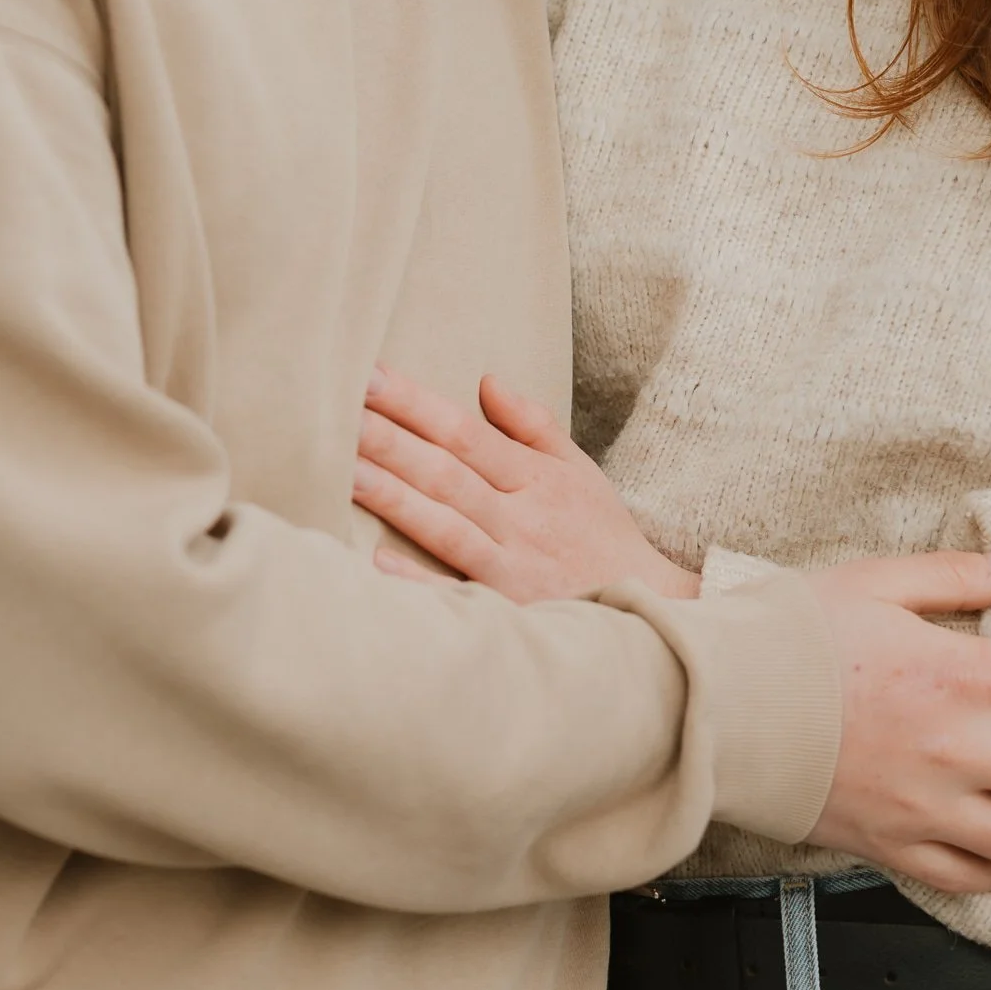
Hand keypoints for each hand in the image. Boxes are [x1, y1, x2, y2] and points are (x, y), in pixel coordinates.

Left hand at [353, 365, 699, 601]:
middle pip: (446, 473)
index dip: (417, 404)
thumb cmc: (602, 536)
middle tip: (340, 409)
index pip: (465, 432)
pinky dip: (419, 582)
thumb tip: (487, 379)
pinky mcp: (509, 613)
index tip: (371, 377)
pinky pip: (458, 596)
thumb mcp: (579, 469)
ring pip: (446, 526)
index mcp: (535, 478)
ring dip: (396, 499)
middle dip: (391, 440)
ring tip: (346, 471)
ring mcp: (513, 566)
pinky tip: (377, 563)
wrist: (650, 610)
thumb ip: (532, 424)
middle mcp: (521, 517)